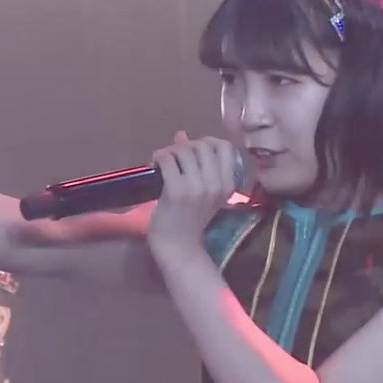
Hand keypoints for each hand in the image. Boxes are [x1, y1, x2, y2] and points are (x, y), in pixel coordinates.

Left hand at [146, 131, 237, 257]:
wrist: (179, 248)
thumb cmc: (191, 221)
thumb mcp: (204, 193)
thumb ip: (198, 165)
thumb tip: (182, 134)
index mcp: (228, 185)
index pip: (226, 148)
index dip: (209, 143)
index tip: (196, 151)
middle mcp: (216, 184)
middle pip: (204, 145)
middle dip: (187, 147)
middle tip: (176, 157)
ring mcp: (196, 187)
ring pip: (184, 150)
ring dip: (171, 151)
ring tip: (164, 162)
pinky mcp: (176, 191)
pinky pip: (166, 159)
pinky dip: (159, 158)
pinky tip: (154, 166)